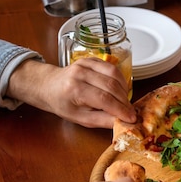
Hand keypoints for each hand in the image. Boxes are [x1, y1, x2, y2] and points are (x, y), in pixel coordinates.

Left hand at [8, 59, 135, 128]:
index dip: (121, 109)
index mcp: (74, 90)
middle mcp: (80, 73)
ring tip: (125, 101)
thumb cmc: (63, 104)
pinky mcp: (91, 59)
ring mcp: (85, 63)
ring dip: (124, 89)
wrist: (49, 86)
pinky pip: (112, 67)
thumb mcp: (80, 118)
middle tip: (130, 111)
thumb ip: (102, 120)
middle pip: (111, 86)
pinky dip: (120, 79)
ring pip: (114, 74)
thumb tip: (122, 122)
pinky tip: (119, 89)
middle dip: (124, 101)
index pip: (104, 99)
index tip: (131, 118)